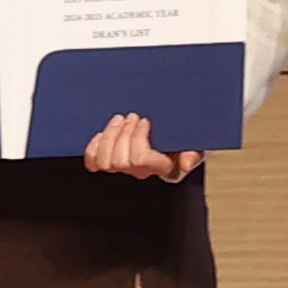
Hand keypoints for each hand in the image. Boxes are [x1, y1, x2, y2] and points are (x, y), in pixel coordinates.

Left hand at [81, 112, 205, 181]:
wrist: (173, 131)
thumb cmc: (183, 137)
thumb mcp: (195, 142)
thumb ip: (194, 152)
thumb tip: (185, 164)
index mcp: (162, 166)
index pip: (141, 159)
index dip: (137, 139)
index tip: (145, 121)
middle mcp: (141, 171)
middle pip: (121, 162)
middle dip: (123, 134)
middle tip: (132, 116)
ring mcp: (124, 167)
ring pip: (106, 162)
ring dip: (109, 136)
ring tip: (119, 120)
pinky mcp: (110, 160)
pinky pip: (94, 163)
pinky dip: (93, 148)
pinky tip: (102, 134)